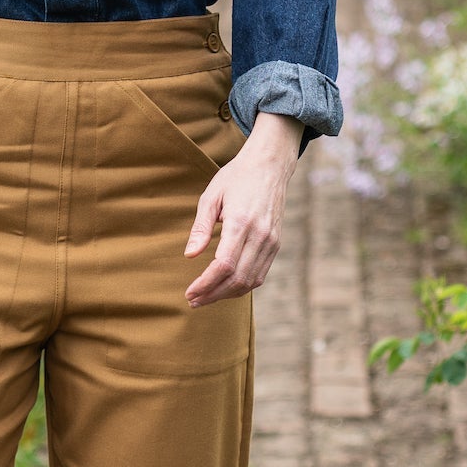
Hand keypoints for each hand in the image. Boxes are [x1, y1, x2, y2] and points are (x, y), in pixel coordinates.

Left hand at [184, 111, 300, 307]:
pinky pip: (260, 274)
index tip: (190, 292)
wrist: (269, 165)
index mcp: (241, 222)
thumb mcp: (211, 196)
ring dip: (227, 294)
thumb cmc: (235, 178)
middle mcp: (260, 235)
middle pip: (237, 278)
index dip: (206, 284)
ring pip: (250, 281)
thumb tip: (190, 255)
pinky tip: (225, 287)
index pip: (223, 265)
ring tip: (206, 297)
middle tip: (193, 301)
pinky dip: (242, 286)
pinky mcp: (276, 244)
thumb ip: (201, 228)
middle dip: (213, 294)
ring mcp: (271, 241)